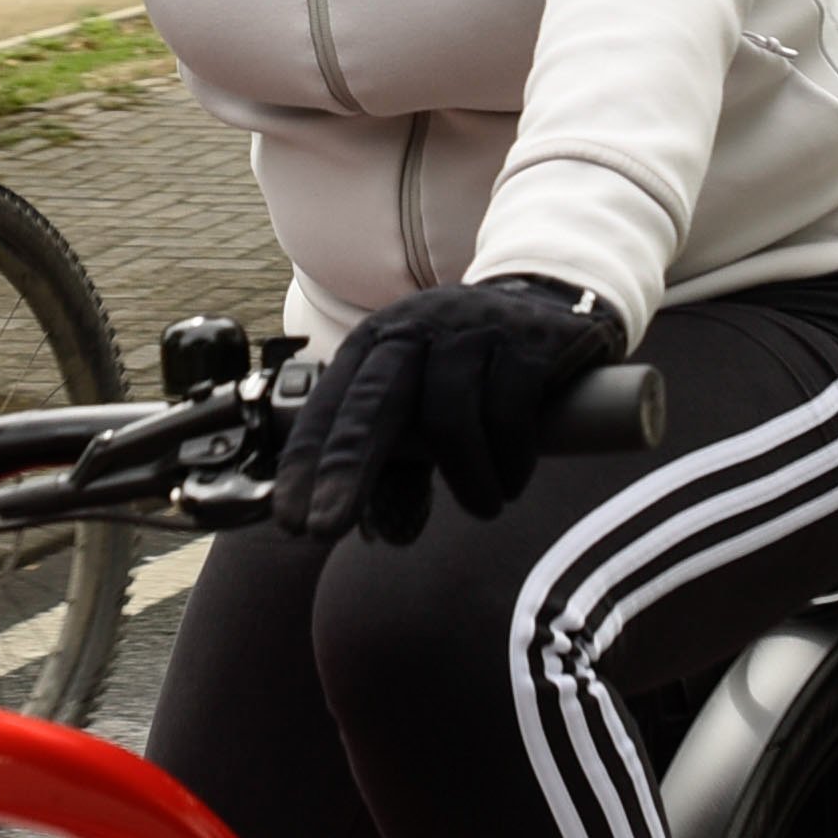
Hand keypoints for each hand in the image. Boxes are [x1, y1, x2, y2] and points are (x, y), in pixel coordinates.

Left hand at [275, 277, 626, 543]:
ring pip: (449, 419)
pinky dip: (509, 461)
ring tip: (484, 506)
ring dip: (467, 479)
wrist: (546, 305)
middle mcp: (416, 329)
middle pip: (374, 404)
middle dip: (344, 470)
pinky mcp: (526, 344)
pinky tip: (511, 479)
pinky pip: (507, 415)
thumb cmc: (467, 369)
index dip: (305, 462)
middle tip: (326, 527)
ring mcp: (471, 332)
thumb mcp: (422, 400)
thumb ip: (399, 458)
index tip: (291, 519)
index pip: (331, 404)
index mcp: (377, 343)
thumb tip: (379, 532)